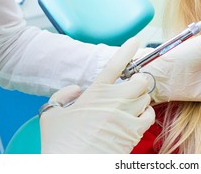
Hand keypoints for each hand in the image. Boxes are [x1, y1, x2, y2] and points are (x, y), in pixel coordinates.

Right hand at [40, 37, 154, 153]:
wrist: (71, 167)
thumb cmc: (59, 143)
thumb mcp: (51, 114)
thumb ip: (62, 95)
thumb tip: (76, 88)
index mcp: (95, 92)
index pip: (115, 64)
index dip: (127, 50)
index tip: (136, 40)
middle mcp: (114, 100)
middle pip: (141, 80)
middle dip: (139, 80)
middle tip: (132, 86)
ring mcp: (126, 115)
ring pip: (146, 97)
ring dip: (141, 97)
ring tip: (131, 104)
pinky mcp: (134, 131)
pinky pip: (150, 115)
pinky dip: (146, 113)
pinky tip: (137, 117)